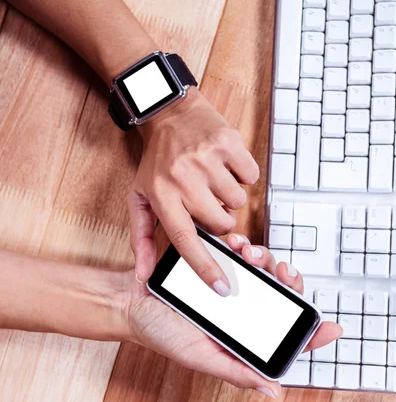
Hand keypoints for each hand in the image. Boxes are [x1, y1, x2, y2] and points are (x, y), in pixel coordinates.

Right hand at [124, 234, 342, 397]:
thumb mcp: (199, 357)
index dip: (311, 333)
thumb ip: (235, 372)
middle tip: (283, 272)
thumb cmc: (162, 333)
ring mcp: (231, 287)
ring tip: (250, 253)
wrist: (131, 301)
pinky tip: (237, 243)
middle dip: (290, 282)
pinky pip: (239, 253)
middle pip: (282, 296)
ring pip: (265, 270)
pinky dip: (243, 245)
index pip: (285, 335)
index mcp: (242, 337)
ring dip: (266, 258)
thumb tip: (273, 389)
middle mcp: (242, 312)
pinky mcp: (217, 266)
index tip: (330, 327)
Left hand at [128, 88, 258, 295]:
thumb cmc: (156, 162)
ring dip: (230, 197)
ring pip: (238, 202)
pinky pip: (250, 177)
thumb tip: (144, 275)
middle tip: (206, 202)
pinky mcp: (228, 144)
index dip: (206, 268)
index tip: (222, 288)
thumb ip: (140, 238)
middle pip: (220, 224)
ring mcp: (208, 160)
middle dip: (218, 219)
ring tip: (213, 181)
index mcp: (162, 197)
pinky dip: (241, 176)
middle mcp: (184, 179)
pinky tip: (224, 166)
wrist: (169, 113)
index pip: (186, 242)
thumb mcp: (140, 198)